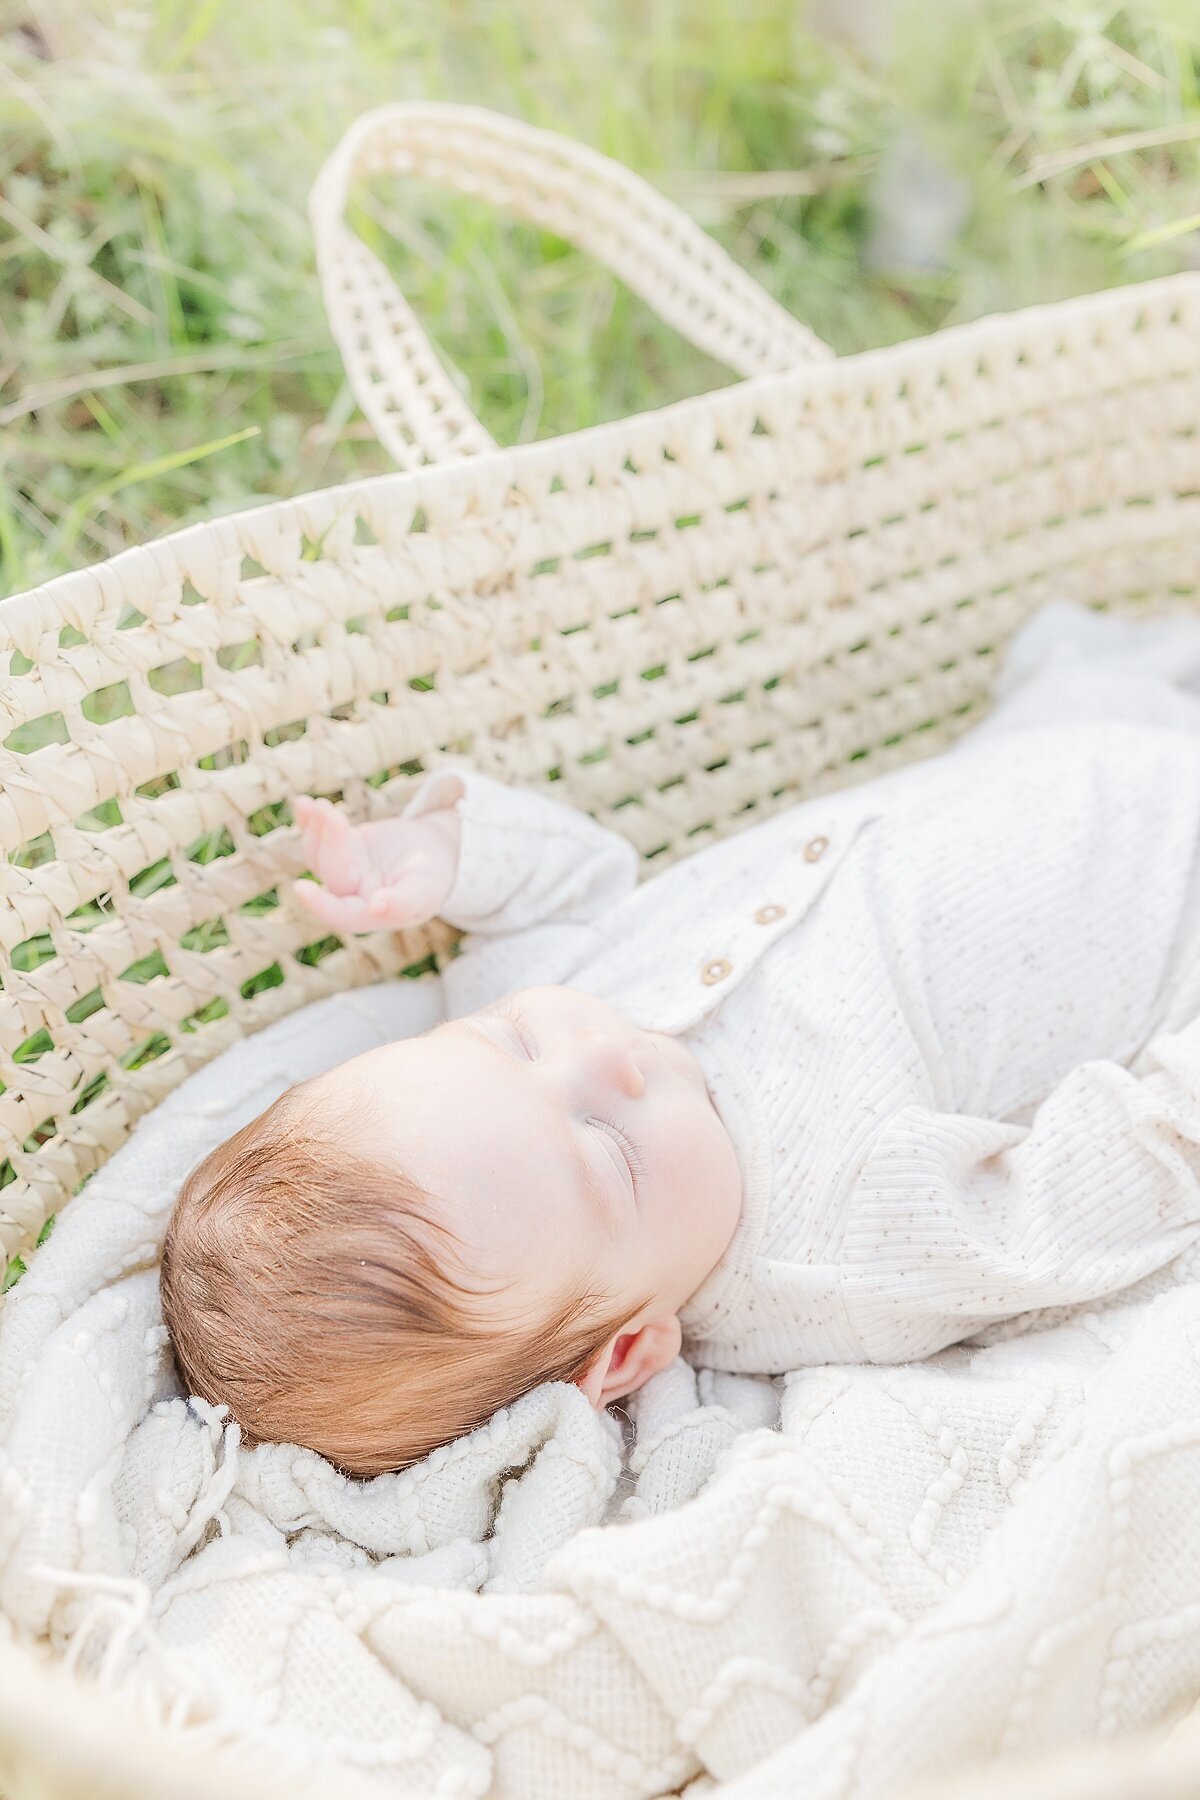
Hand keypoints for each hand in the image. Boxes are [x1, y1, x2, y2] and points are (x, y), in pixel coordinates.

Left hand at [292, 794, 461, 933]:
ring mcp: (345, 870)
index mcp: (370, 915)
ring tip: (316, 806)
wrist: (436, 854)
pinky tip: (302, 804)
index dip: (319, 905)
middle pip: (331, 872)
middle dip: (329, 843)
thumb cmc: (433, 880)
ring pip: (317, 853)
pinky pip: (319, 835)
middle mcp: (351, 895)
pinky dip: (309, 820)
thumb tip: (377, 906)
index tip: (300, 888)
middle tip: (334, 815)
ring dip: (314, 828)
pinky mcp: (343, 847)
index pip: (341, 915)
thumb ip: (402, 903)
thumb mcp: (424, 892)